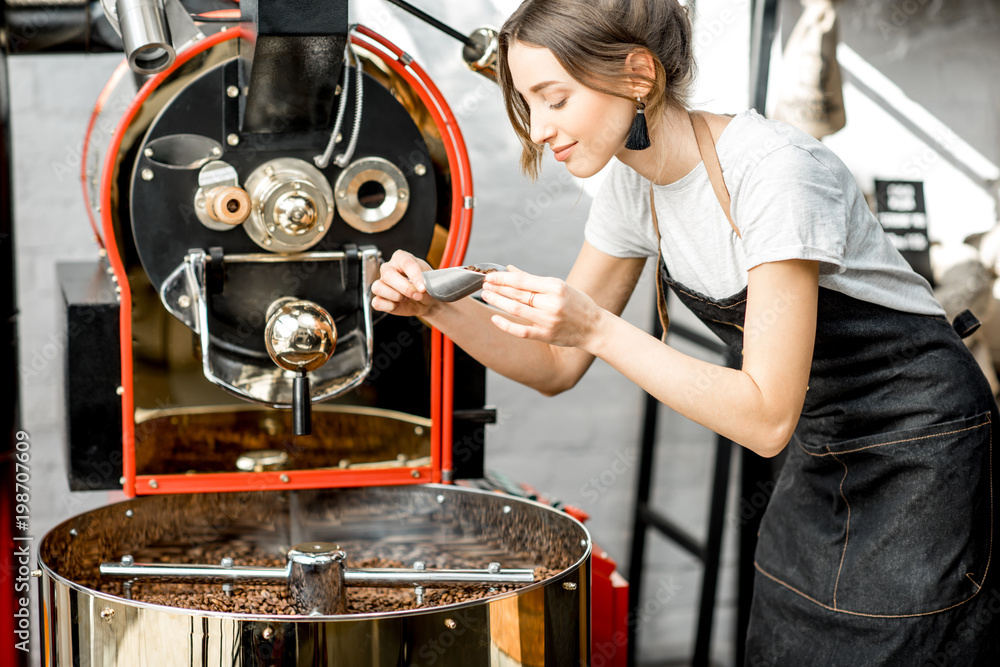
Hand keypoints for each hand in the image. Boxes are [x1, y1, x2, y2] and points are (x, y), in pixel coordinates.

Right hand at [371, 250, 436, 317]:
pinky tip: (399, 304)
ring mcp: (381, 283)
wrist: (425, 301)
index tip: (423, 288)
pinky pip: (377, 302)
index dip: (415, 276)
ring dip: (396, 296)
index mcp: (401, 258)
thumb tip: (422, 286)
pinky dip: (389, 306)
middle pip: (388, 275)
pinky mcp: (378, 298)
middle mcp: (388, 268)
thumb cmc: (426, 286)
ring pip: (378, 287)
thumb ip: (427, 280)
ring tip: (407, 298)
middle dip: (405, 288)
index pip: (406, 263)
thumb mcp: (430, 280)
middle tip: (418, 295)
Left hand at [480, 266, 605, 348]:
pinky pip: (521, 331)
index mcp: (556, 287)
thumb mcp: (559, 286)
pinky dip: (506, 325)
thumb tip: (510, 270)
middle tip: (484, 284)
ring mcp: (548, 320)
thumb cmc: (577, 304)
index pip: (522, 280)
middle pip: (517, 294)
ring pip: (516, 310)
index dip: (503, 278)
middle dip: (497, 288)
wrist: (594, 327)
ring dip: (498, 301)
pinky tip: (495, 317)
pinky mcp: (546, 335)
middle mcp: (552, 303)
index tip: (490, 275)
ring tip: (486, 295)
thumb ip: (533, 280)